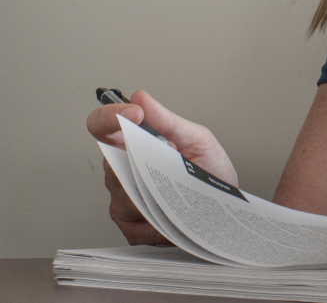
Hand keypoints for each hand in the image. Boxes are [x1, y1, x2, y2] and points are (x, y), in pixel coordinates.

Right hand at [86, 91, 237, 244]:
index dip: (108, 117)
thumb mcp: (197, 139)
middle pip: (112, 165)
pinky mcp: (132, 229)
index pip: (101, 127)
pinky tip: (179, 211)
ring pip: (124, 195)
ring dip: (155, 189)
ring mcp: (123, 202)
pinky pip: (138, 223)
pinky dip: (161, 216)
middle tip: (177, 160)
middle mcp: (122, 173)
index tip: (134, 112)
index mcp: (132, 145)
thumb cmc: (209, 170)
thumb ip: (168, 120)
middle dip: (143, 160)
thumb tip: (141, 97)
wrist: (224, 207)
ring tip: (182, 187)